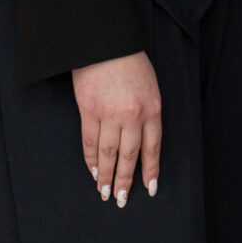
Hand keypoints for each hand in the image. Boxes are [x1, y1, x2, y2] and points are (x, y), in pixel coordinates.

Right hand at [72, 51, 161, 206]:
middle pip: (130, 156)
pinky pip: (89, 142)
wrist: (106, 42)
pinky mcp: (88, 111)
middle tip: (123, 199)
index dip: (151, 170)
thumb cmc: (131, 63)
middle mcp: (132, 115)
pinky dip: (90, 160)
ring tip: (105, 193)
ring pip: (108, 154)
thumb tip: (140, 140)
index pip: (153, 147)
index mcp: (153, 108)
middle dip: (127, 180)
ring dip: (107, 176)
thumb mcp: (150, 86)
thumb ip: (148, 112)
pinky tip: (93, 172)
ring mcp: (109, 114)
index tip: (150, 188)